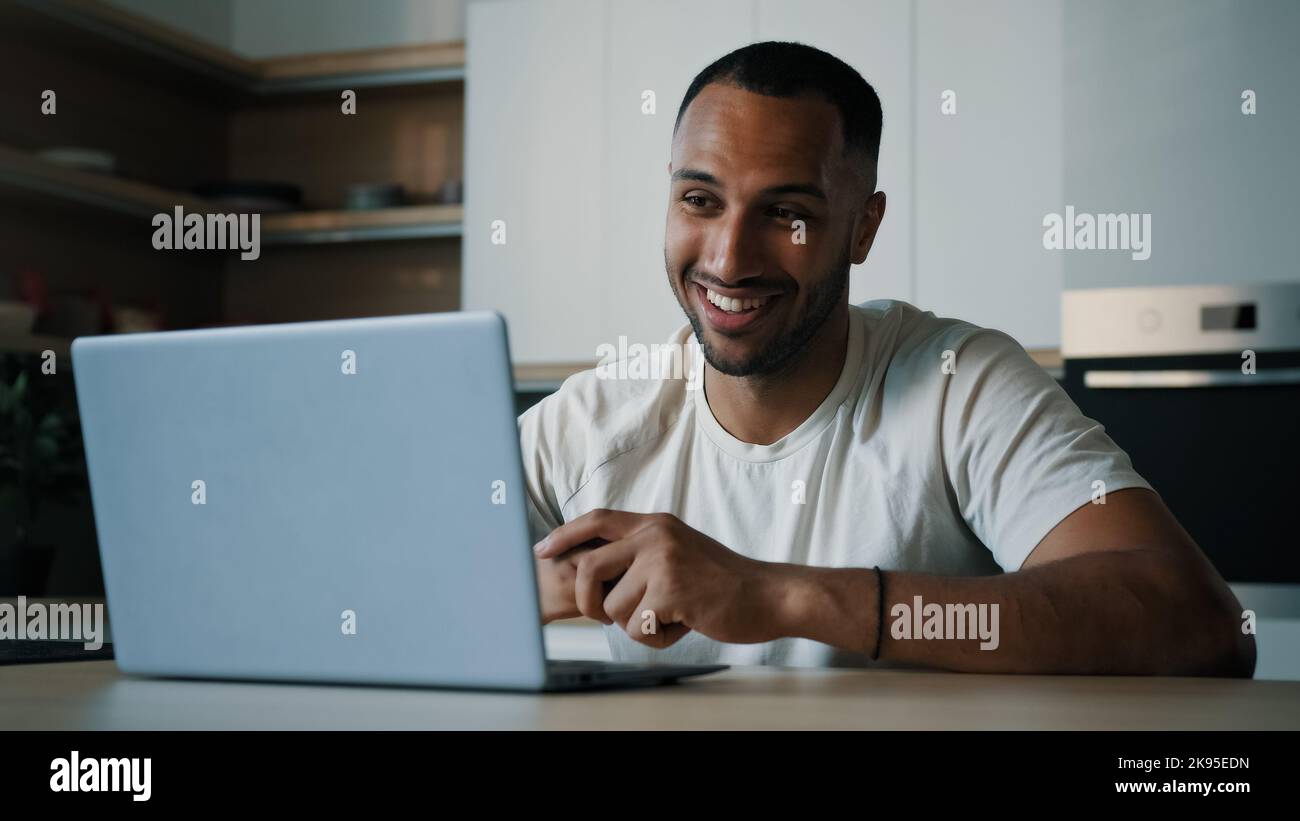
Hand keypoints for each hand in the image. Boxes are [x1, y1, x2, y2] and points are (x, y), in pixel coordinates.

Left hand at [533, 509, 783, 647]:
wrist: (768, 594)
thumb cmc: (722, 582)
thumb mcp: (679, 551)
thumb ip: (642, 552)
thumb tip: (594, 570)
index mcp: (654, 524)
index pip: (596, 520)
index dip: (564, 535)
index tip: (542, 551)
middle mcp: (655, 536)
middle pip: (589, 567)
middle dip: (588, 602)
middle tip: (607, 617)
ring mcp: (663, 562)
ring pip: (613, 607)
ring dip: (636, 626)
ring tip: (669, 617)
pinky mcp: (672, 590)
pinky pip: (638, 627)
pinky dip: (658, 638)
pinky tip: (684, 625)